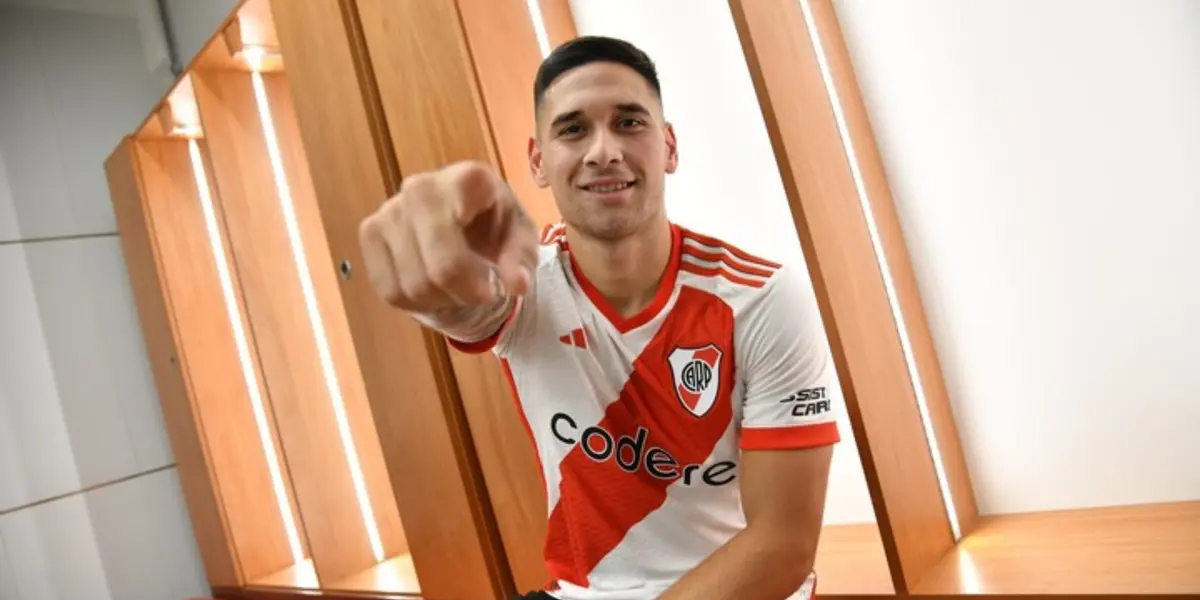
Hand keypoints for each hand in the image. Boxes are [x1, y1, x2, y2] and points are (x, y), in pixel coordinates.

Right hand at [358, 160, 538, 312]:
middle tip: (475, 295)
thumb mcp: (521, 238)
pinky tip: (431, 288)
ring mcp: (388, 209)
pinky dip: (412, 301)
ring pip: (408, 285)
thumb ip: (521, 259)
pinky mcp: (369, 230)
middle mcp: (419, 187)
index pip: (457, 252)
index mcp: (466, 181)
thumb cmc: (495, 224)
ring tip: (455, 289)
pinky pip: (386, 288)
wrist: (464, 215)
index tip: (490, 290)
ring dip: (437, 300)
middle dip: (458, 296)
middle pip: (433, 271)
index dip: (472, 284)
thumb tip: (516, 285)